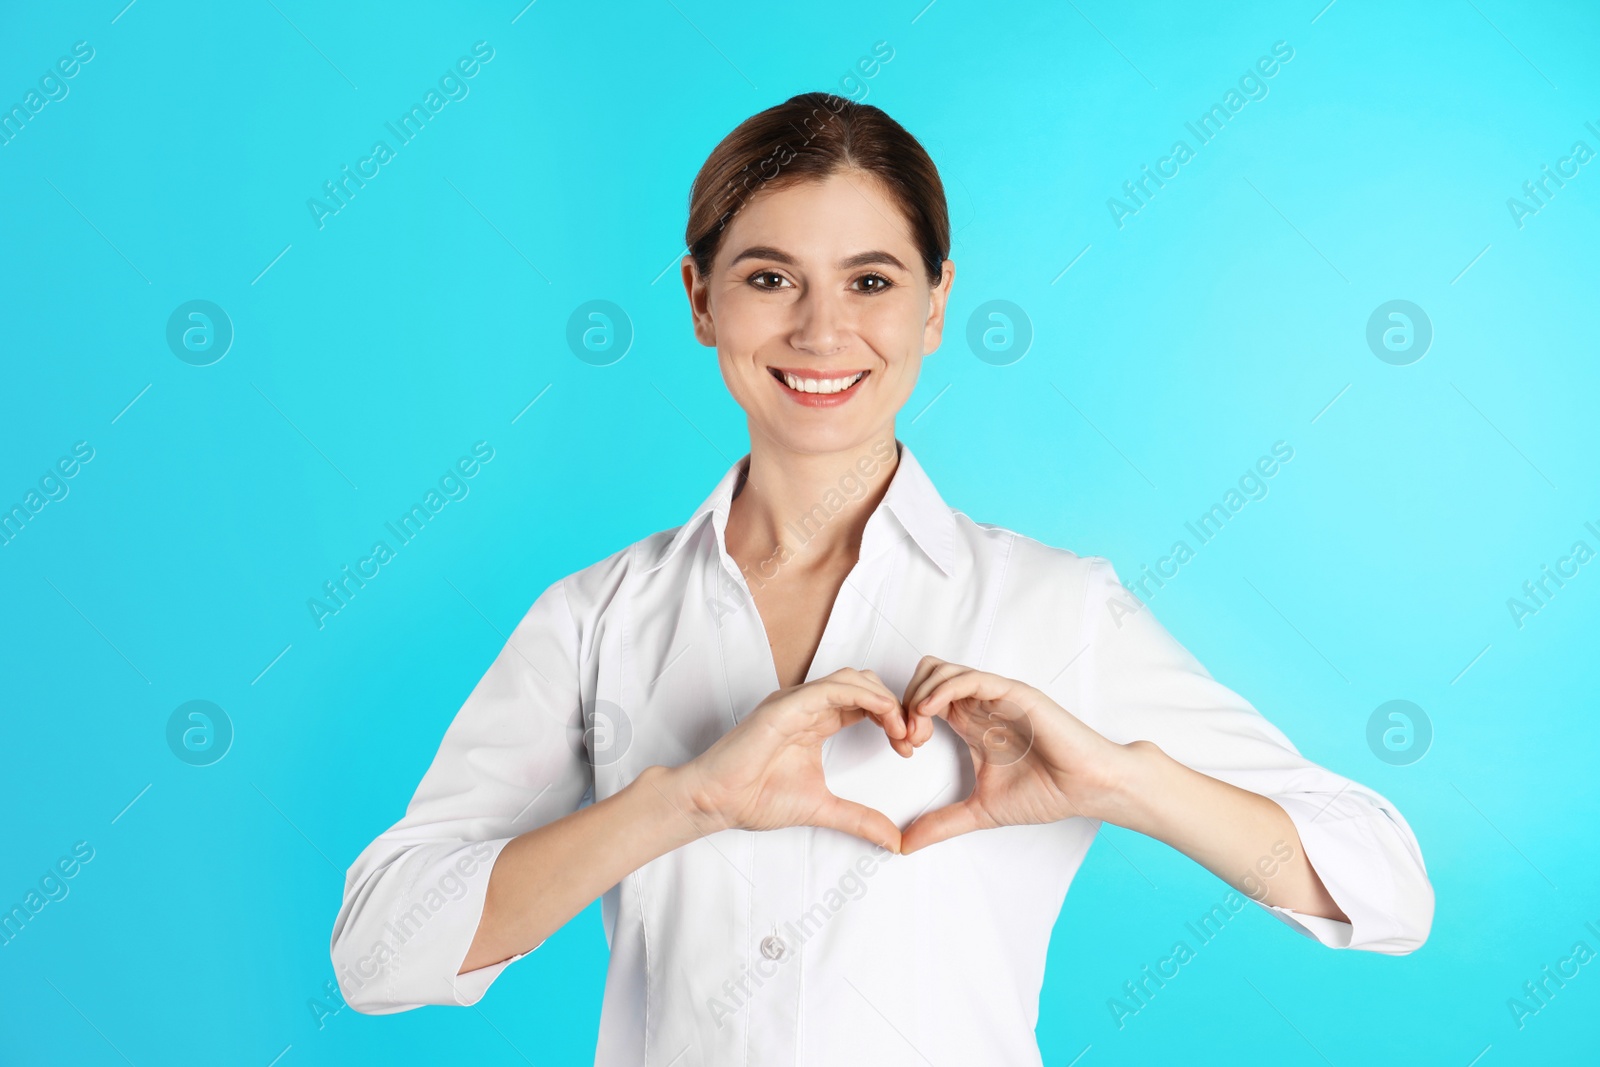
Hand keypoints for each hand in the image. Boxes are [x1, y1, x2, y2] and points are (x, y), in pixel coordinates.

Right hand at [670, 668, 907, 851]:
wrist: (715, 801)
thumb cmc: (755, 799)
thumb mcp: (823, 809)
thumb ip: (859, 819)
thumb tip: (894, 840)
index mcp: (816, 721)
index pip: (867, 704)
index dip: (895, 719)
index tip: (910, 748)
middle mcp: (808, 705)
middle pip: (866, 684)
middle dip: (897, 707)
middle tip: (913, 739)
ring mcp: (797, 701)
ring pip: (854, 679)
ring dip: (886, 701)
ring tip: (901, 732)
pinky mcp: (786, 705)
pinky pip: (834, 687)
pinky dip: (866, 697)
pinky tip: (885, 719)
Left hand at [897, 656, 1137, 853]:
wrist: (1087, 788)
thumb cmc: (1046, 792)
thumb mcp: (980, 811)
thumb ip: (942, 824)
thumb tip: (903, 845)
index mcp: (971, 722)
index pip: (922, 699)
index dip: (904, 719)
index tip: (905, 752)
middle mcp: (980, 704)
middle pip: (924, 676)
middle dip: (906, 702)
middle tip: (909, 739)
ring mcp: (995, 696)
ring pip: (940, 669)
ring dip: (919, 695)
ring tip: (919, 732)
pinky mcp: (1013, 694)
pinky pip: (969, 678)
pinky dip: (942, 690)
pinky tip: (929, 713)